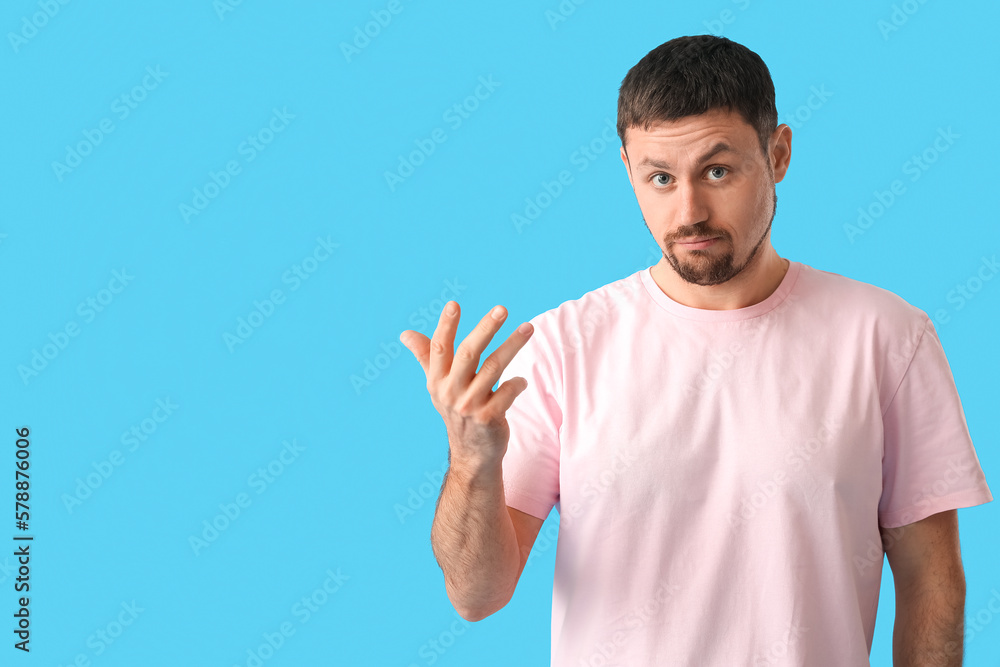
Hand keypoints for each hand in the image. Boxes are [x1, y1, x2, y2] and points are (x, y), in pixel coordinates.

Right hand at [400, 301, 533, 470]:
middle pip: (468, 353)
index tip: (454, 304)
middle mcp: (450, 392)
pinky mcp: (489, 418)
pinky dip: (517, 383)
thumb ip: (426, 358)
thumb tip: (405, 334)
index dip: (445, 325)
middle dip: (486, 328)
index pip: (439, 348)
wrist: (472, 455)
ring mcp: (469, 406)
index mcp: (436, 381)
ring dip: (512, 345)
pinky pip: (507, 392)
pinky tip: (522, 381)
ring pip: (493, 368)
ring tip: (528, 327)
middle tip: (502, 309)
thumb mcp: (438, 387)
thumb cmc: (457, 411)